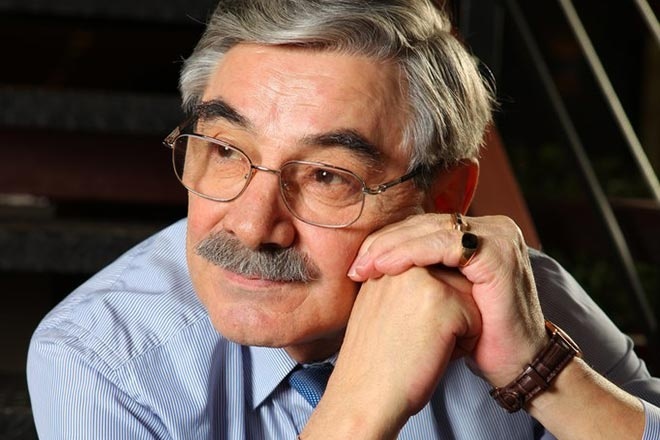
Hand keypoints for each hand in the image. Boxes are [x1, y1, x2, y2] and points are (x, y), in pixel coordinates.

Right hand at [311, 265, 480, 438]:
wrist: (363, 396)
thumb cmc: (374, 359)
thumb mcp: (379, 304)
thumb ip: (403, 280)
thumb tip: (445, 273)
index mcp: (385, 259)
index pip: (435, 271)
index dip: (428, 307)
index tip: (402, 328)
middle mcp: (403, 262)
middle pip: (455, 281)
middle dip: (448, 312)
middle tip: (412, 338)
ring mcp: (424, 279)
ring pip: (470, 298)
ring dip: (458, 326)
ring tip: (422, 344)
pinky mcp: (444, 301)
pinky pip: (478, 320)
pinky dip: (463, 344)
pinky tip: (432, 354)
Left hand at [347, 213, 547, 386]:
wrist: (514, 366)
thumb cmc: (476, 336)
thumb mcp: (445, 295)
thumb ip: (422, 271)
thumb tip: (372, 260)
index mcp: (479, 233)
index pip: (424, 227)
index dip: (388, 242)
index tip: (357, 264)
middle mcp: (492, 228)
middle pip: (425, 226)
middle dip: (385, 244)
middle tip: (355, 265)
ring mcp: (498, 236)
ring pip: (431, 231)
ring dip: (392, 247)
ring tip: (364, 267)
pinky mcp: (498, 252)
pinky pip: (444, 245)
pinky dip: (411, 253)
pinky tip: (386, 267)